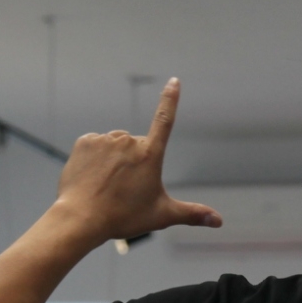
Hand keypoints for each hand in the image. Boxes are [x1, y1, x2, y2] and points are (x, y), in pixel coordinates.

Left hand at [54, 78, 220, 242]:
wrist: (81, 218)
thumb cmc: (123, 217)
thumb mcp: (161, 215)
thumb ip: (192, 214)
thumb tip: (220, 221)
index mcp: (150, 154)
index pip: (165, 119)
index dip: (170, 99)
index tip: (174, 81)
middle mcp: (129, 141)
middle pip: (135, 146)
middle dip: (132, 162)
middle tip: (123, 189)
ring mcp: (105, 139)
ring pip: (114, 146)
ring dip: (112, 161)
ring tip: (106, 185)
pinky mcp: (85, 141)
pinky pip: (94, 146)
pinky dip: (94, 159)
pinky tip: (92, 177)